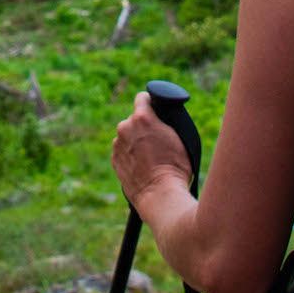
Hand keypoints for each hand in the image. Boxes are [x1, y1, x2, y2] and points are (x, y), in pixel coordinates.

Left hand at [112, 91, 194, 213]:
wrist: (161, 194)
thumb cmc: (175, 167)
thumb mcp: (179, 137)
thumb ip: (164, 122)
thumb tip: (159, 117)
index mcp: (142, 117)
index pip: (142, 98)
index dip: (150, 103)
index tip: (154, 108)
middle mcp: (125, 127)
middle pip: (134, 120)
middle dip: (143, 127)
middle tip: (156, 141)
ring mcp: (117, 144)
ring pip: (127, 136)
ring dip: (135, 141)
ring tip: (150, 157)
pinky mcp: (114, 159)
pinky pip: (122, 151)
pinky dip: (130, 155)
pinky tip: (142, 165)